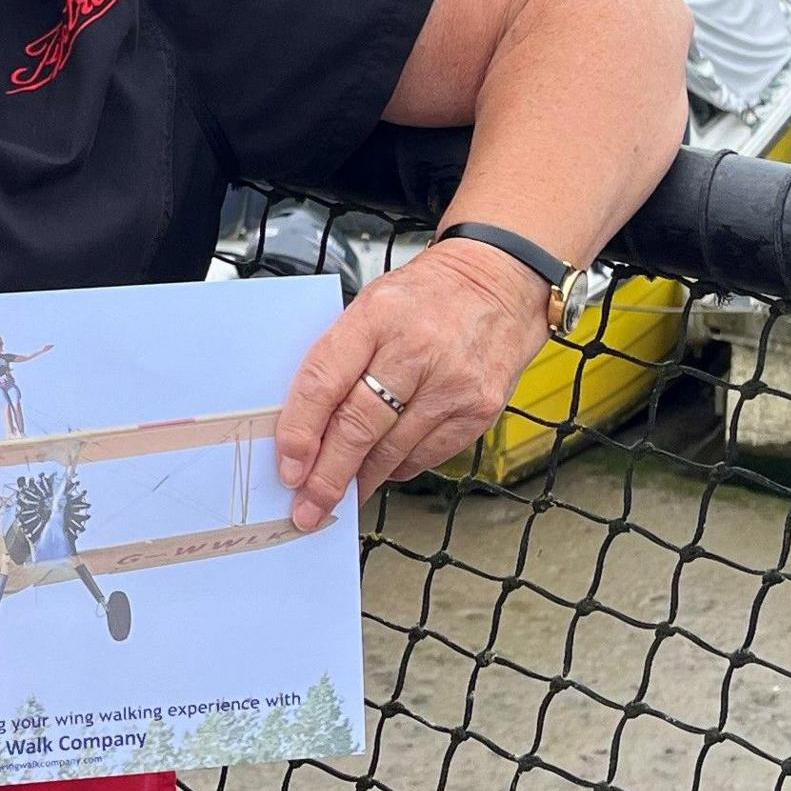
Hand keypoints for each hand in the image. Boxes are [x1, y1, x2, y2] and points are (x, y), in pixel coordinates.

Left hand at [270, 240, 554, 530]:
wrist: (501, 281)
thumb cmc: (428, 295)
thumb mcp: (373, 305)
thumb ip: (342, 357)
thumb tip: (306, 424)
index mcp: (378, 316)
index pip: (325, 380)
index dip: (300, 431)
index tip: (288, 467)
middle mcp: (417, 350)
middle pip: (358, 427)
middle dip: (327, 477)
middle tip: (308, 509)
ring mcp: (453, 384)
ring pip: (392, 450)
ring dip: (362, 480)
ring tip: (339, 497)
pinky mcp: (480, 410)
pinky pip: (427, 456)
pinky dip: (398, 468)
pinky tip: (383, 469)